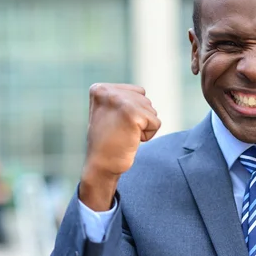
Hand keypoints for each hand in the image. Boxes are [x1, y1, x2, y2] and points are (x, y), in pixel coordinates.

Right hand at [79, 83, 160, 210]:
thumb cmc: (107, 142)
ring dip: (143, 127)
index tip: (114, 123)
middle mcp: (108, 91)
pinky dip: (148, 135)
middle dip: (139, 119)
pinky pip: (156, 123)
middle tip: (120, 131)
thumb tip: (142, 92)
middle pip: (145, 100)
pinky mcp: (133, 114)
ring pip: (152, 111)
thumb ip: (121, 98)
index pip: (138, 92)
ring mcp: (120, 101)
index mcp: (100, 89)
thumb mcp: (108, 112)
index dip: (133, 111)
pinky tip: (131, 140)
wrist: (100, 165)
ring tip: (124, 135)